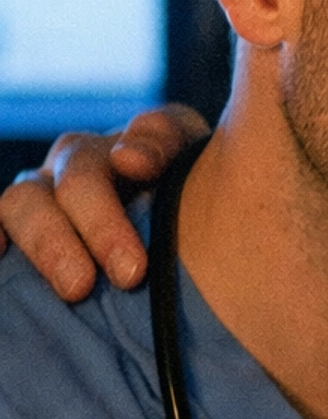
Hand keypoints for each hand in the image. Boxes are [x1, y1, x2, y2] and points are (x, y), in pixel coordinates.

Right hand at [0, 105, 207, 298]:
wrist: (172, 287)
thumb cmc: (200, 248)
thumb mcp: (215, 216)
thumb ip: (186, 176)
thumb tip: (130, 159)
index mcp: (157, 147)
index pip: (155, 130)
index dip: (146, 144)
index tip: (138, 167)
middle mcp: (97, 160)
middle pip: (82, 168)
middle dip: (102, 220)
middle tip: (131, 273)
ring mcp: (53, 191)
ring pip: (28, 197)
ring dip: (51, 241)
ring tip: (77, 288)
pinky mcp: (24, 225)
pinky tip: (3, 256)